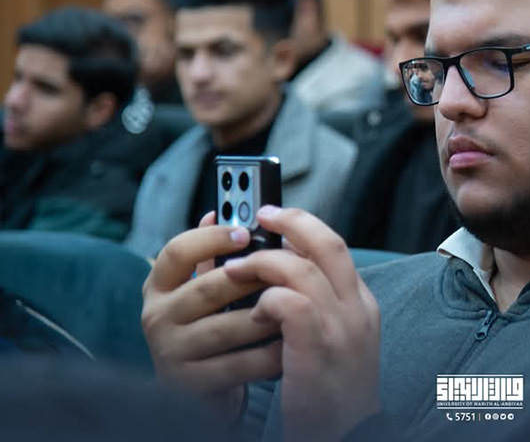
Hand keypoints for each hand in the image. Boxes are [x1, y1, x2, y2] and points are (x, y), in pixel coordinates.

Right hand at [141, 212, 282, 405]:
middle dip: (255, 278)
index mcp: (159, 284)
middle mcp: (155, 315)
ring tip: (301, 306)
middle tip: (291, 271)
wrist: (202, 390)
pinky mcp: (188, 383)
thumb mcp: (207, 289)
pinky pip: (236, 364)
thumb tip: (220, 212)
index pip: (177, 251)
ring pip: (227, 326)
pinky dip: (268, 355)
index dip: (211, 238)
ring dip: (269, 316)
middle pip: (209, 287)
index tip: (247, 232)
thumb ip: (215, 257)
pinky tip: (291, 345)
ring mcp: (169, 351)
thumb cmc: (212, 325)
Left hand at [223, 206, 380, 441]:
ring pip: (301, 269)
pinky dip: (265, 300)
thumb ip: (314, 302)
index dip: (304, 226)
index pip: (335, 247)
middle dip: (291, 222)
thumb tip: (278, 268)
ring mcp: (340, 327)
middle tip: (261, 215)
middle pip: (328, 243)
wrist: (344, 434)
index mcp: (361, 303)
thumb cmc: (327, 389)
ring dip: (263, 263)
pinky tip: (254, 314)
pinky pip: (288, 302)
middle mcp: (357, 309)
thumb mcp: (332, 337)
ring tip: (236, 271)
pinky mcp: (316, 347)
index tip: (277, 217)